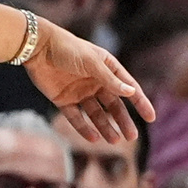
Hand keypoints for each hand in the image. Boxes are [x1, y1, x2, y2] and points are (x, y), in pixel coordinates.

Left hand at [24, 18, 155, 142]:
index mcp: (105, 68)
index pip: (127, 87)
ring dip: (105, 127)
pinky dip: (84, 128)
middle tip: (131, 137)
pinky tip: (93, 138)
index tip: (151, 117)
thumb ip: (109, 79)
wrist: (36, 47)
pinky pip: (76, 117)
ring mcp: (79, 91)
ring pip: (96, 114)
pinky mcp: (63, 99)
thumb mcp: (91, 62)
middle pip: (113, 105)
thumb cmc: (66, 48)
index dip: (139, 102)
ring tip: (113, 140)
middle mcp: (94, 81)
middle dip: (122, 120)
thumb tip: (131, 92)